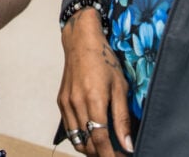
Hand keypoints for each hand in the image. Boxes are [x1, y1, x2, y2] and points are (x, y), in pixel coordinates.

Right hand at [58, 8, 133, 155]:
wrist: (81, 42)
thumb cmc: (104, 61)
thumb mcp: (120, 87)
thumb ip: (122, 118)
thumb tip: (128, 144)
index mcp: (93, 100)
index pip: (100, 140)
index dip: (111, 155)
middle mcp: (76, 104)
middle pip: (87, 144)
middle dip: (102, 154)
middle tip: (118, 152)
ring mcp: (66, 103)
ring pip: (76, 140)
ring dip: (91, 149)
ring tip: (107, 147)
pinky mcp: (61, 102)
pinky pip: (70, 129)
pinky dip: (81, 137)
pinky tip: (93, 134)